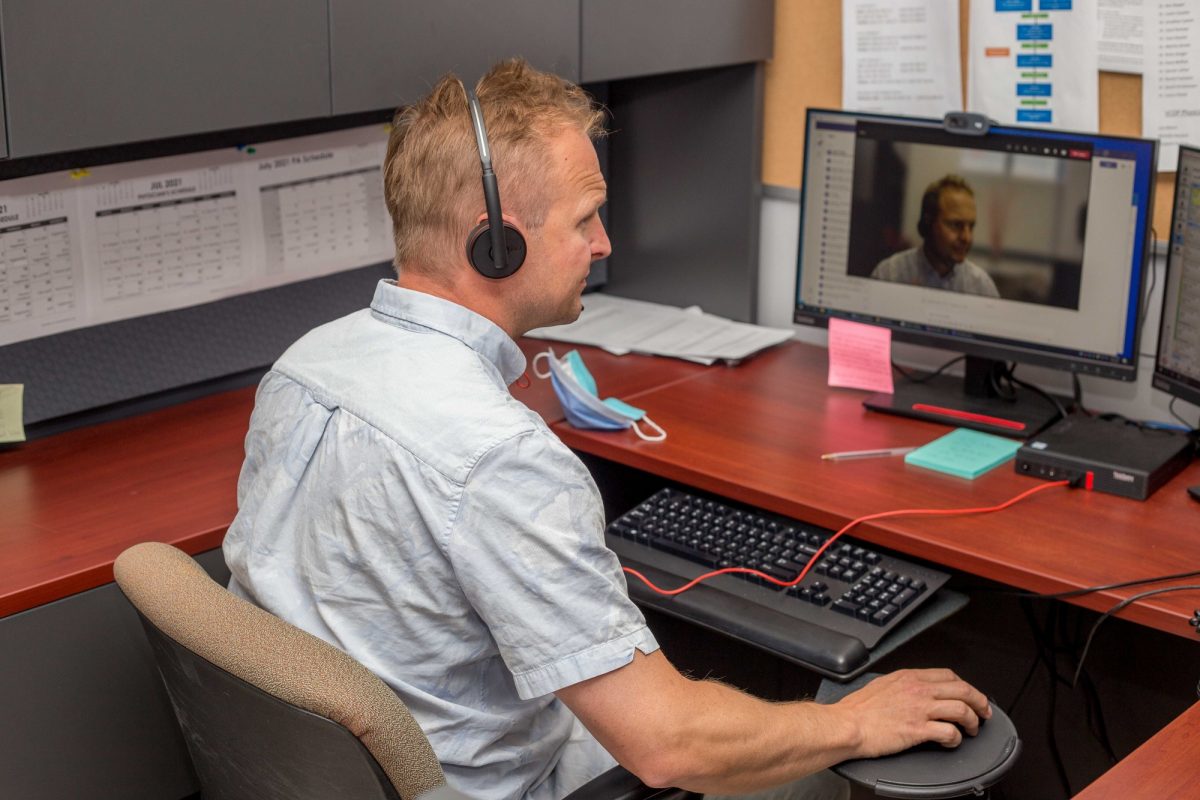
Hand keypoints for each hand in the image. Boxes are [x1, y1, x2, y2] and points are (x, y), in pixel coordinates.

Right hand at [830, 668, 991, 758]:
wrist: (847, 725)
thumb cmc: (857, 709)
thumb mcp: (881, 684)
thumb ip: (901, 685)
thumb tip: (910, 689)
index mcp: (909, 677)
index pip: (948, 675)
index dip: (965, 685)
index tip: (969, 695)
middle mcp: (918, 690)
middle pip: (963, 689)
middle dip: (980, 702)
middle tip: (984, 712)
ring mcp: (920, 709)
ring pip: (962, 709)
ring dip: (973, 721)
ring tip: (971, 729)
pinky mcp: (919, 729)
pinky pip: (950, 732)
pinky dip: (956, 738)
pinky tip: (952, 741)